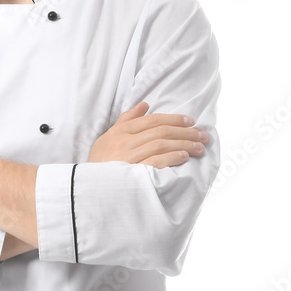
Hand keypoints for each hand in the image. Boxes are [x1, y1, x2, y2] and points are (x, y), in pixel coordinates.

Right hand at [88, 102, 207, 168]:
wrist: (87, 186)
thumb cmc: (101, 162)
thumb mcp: (109, 137)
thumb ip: (127, 120)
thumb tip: (144, 105)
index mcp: (121, 131)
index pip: (152, 120)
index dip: (174, 119)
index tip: (191, 122)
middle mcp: (124, 141)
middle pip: (161, 131)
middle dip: (185, 132)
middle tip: (203, 135)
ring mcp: (128, 157)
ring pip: (161, 144)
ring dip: (183, 144)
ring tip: (199, 147)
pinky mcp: (131, 173)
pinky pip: (155, 161)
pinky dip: (171, 157)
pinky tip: (184, 157)